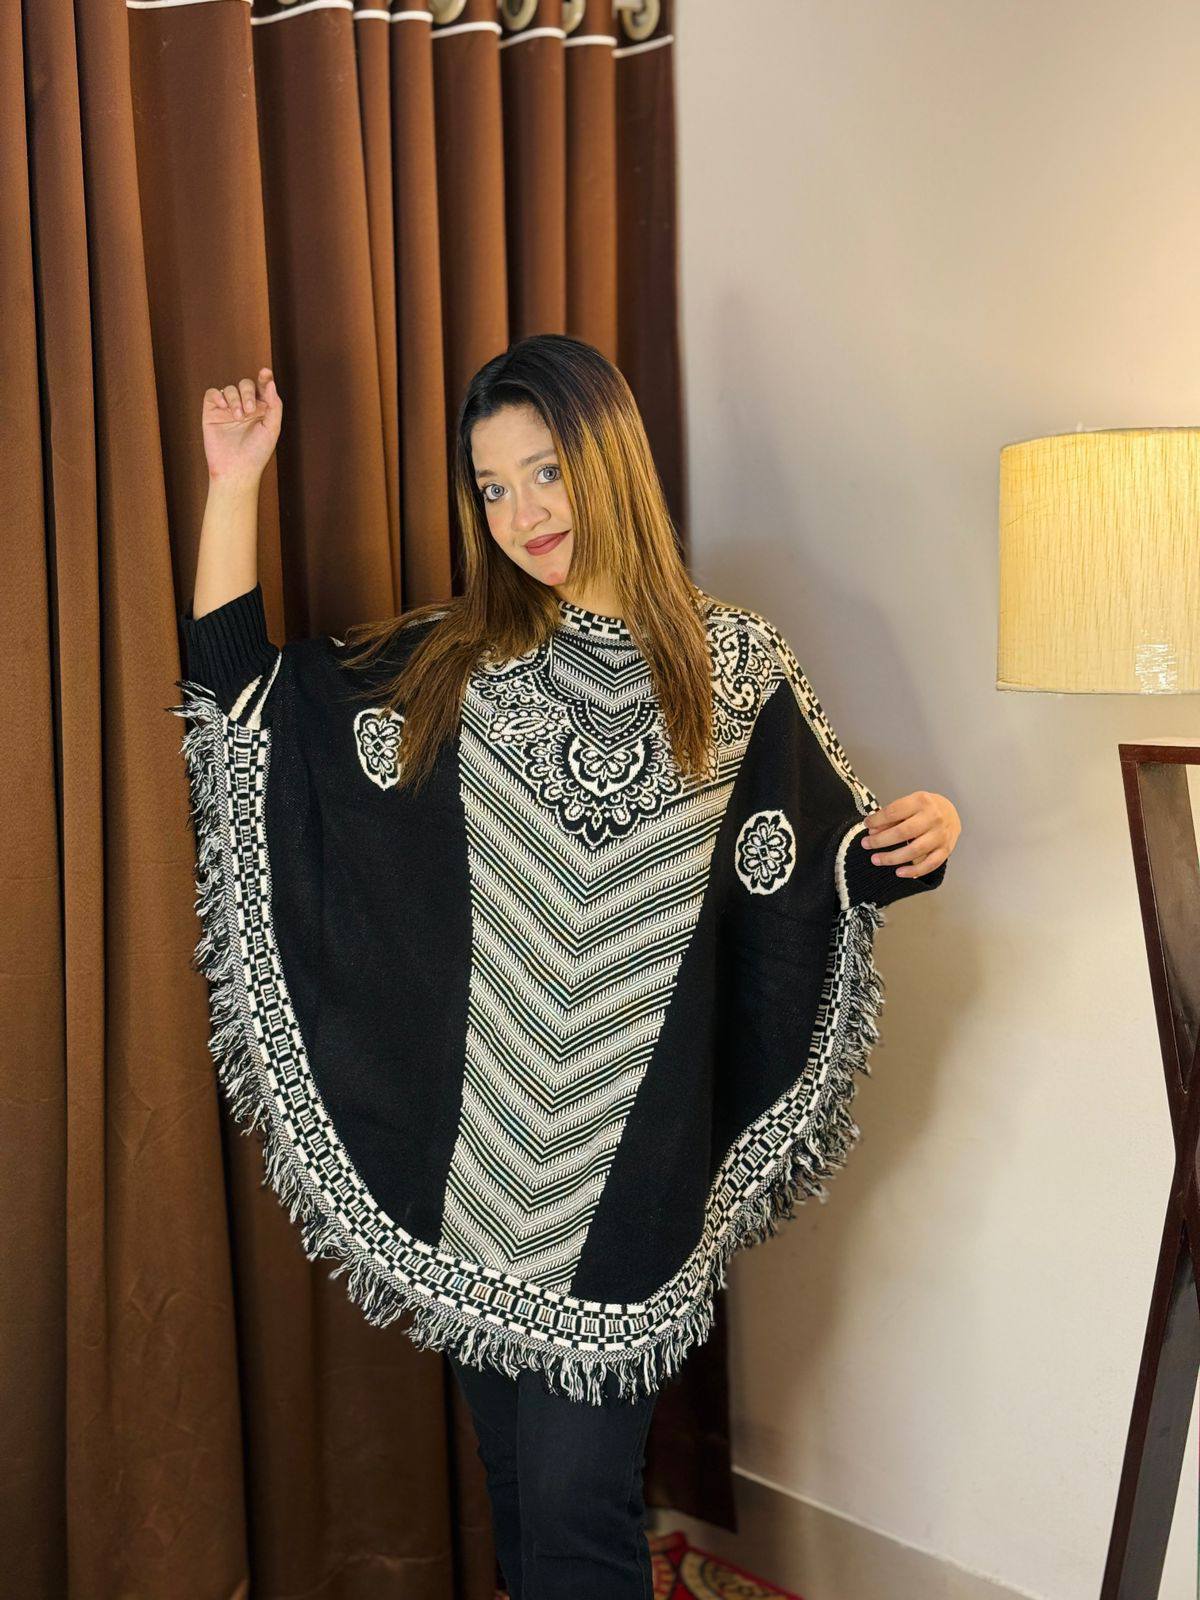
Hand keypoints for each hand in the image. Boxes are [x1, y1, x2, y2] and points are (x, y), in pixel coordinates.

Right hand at [202, 367, 281, 490]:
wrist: (236, 469)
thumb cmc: (257, 453)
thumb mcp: (272, 429)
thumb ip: (274, 405)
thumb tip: (271, 383)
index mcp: (261, 409)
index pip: (262, 387)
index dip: (264, 377)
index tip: (265, 373)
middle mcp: (244, 406)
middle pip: (245, 384)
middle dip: (248, 392)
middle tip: (249, 410)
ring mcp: (227, 409)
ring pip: (229, 389)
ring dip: (234, 399)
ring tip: (238, 417)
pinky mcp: (211, 413)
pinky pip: (212, 393)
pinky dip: (218, 395)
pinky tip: (224, 408)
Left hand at [860, 791, 959, 877]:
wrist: (952, 813)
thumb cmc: (925, 808)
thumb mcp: (909, 804)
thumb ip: (891, 817)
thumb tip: (872, 831)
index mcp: (921, 801)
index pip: (894, 811)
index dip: (877, 820)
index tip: (866, 825)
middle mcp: (933, 818)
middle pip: (903, 833)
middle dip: (880, 840)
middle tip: (865, 844)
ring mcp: (940, 835)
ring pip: (915, 850)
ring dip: (892, 858)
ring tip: (875, 859)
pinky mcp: (946, 850)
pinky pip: (929, 864)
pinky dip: (914, 871)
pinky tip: (899, 873)